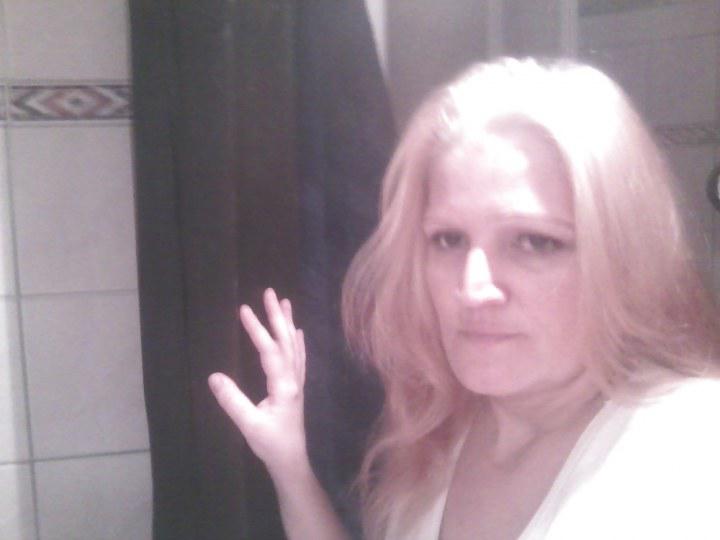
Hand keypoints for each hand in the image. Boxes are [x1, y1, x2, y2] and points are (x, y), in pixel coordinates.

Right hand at [209, 288, 307, 476]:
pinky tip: (298, 331)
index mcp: (284, 385)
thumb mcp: (248, 425)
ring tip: (284, 302)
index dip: (257, 329)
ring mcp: (297, 381)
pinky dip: (297, 341)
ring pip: (294, 346)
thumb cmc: (271, 443)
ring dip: (288, 323)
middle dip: (277, 316)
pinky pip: (298, 357)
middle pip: (286, 341)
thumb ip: (232, 401)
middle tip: (270, 292)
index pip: (270, 350)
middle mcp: (294, 378)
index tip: (244, 309)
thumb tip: (213, 376)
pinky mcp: (296, 387)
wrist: (291, 460)